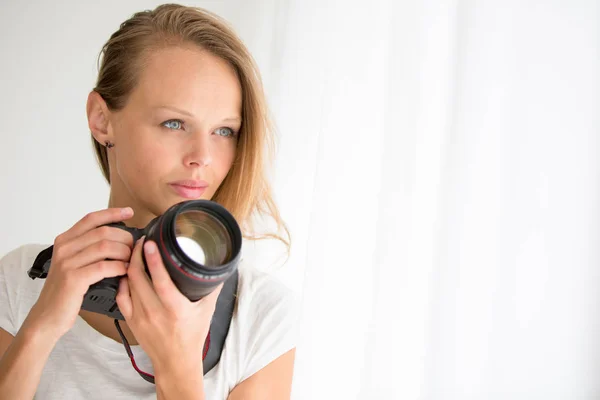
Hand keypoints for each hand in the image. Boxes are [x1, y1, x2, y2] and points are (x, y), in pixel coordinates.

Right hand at [29, 207, 134, 338]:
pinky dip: (119, 267)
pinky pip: (104, 266)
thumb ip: (90, 248)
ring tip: (132, 261)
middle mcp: (64, 248)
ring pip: (106, 246)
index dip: (112, 213)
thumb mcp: (75, 263)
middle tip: (135, 248)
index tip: (130, 212)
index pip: (91, 218)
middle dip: (125, 238)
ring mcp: (67, 262)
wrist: (48, 316)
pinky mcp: (73, 278)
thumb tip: (119, 236)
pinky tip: (125, 271)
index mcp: (65, 240)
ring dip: (125, 252)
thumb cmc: (68, 290)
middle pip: (104, 232)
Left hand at [115, 237, 221, 376]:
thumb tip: (220, 267)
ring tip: (135, 252)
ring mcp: (140, 317)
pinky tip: (128, 273)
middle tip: (141, 241)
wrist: (175, 362)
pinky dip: (123, 282)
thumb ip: (212, 287)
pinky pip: (121, 296)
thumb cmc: (192, 336)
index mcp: (176, 309)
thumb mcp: (207, 310)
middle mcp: (155, 313)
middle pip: (139, 278)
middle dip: (137, 255)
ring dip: (130, 265)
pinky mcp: (131, 321)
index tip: (150, 243)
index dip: (153, 260)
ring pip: (128, 284)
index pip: (161, 280)